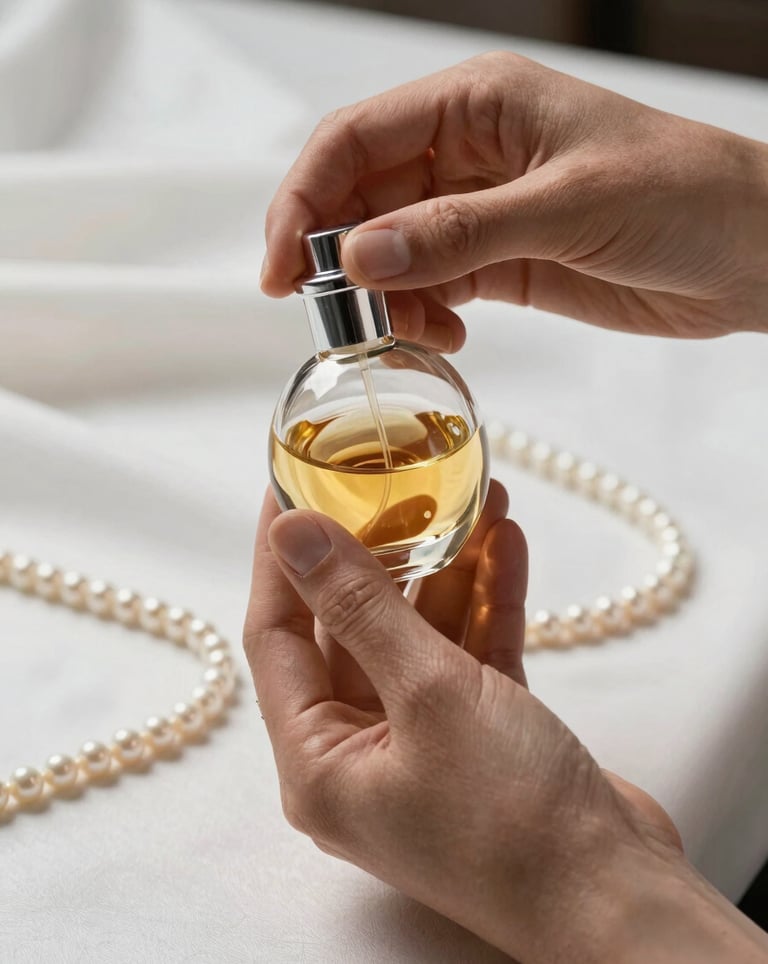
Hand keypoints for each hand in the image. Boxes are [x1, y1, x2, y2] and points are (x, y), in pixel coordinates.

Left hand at [242, 483, 748, 961]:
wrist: (619, 898)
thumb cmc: (512, 820)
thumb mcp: (428, 694)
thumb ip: (360, 606)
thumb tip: (295, 534)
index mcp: (319, 762)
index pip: (276, 637)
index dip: (283, 560)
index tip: (294, 490)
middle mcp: (361, 755)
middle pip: (353, 630)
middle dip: (383, 554)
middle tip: (397, 487)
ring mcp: (423, 746)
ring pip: (420, 637)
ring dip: (448, 570)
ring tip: (475, 499)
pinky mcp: (481, 738)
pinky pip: (469, 656)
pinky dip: (487, 604)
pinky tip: (505, 547)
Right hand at [262, 52, 767, 343]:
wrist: (750, 253)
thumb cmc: (683, 195)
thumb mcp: (567, 206)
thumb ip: (459, 232)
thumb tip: (359, 255)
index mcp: (476, 104)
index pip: (355, 141)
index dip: (304, 201)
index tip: (281, 270)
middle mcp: (466, 152)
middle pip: (361, 199)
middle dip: (337, 259)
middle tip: (335, 319)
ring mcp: (479, 210)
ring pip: (389, 251)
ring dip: (380, 297)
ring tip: (403, 332)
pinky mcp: (499, 261)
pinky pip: (429, 286)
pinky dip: (420, 315)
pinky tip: (444, 335)